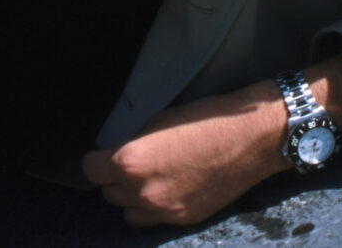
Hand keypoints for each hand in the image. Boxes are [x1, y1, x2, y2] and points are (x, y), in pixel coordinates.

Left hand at [82, 84, 287, 226]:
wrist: (250, 139)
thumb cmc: (205, 120)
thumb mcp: (157, 120)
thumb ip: (130, 142)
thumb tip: (113, 151)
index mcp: (131, 161)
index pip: (90, 170)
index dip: (96, 160)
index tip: (102, 155)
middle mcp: (144, 191)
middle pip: (107, 192)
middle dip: (113, 178)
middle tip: (128, 163)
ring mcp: (164, 209)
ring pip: (127, 211)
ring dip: (131, 197)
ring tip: (147, 179)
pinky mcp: (184, 219)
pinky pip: (152, 221)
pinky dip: (152, 208)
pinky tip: (165, 189)